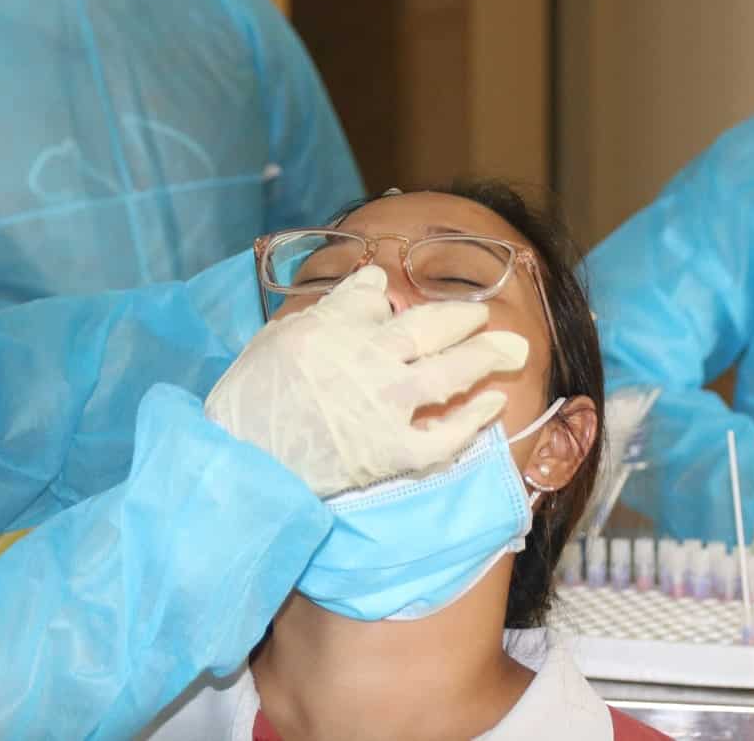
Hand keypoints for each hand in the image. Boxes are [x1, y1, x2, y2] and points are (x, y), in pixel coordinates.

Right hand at [205, 266, 527, 496]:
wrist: (242, 462)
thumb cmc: (247, 401)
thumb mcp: (274, 339)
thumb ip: (324, 313)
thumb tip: (368, 291)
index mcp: (332, 326)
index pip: (372, 296)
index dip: (384, 296)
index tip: (393, 298)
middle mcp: (368, 357)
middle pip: (429, 326)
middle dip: (462, 317)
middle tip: (482, 315)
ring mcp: (386, 404)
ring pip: (450, 372)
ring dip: (485, 356)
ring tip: (511, 348)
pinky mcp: (393, 450)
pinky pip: (445, 435)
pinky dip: (473, 420)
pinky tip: (492, 405)